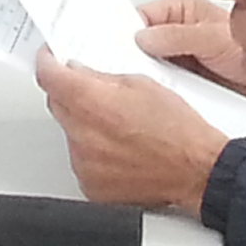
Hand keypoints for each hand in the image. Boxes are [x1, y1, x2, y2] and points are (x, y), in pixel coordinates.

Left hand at [34, 52, 224, 216]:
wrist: (198, 172)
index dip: (47, 62)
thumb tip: (81, 72)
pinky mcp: (92, 186)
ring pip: (70, 134)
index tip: (50, 59)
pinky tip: (119, 151)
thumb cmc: (179, 132)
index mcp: (90, 102)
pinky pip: (81, 161)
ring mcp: (84, 163)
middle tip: (92, 93)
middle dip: (69, 94)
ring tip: (118, 129)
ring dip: (84, 126)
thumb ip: (103, 76)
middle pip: (56, 104)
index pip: (47, 76)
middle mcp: (81, 134)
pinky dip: (93, 154)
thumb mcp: (142, 83)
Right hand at [135, 0, 245, 99]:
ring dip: (152, 79)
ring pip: (151, 69)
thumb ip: (177, 36)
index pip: (140, 15)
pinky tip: (164, 101)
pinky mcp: (185, 85)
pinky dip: (163, 95)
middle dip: (138, 58)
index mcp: (180, 10)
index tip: (116, 46)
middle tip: (134, 70)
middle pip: (142, 44)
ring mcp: (180, 60)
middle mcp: (177, 33)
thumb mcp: (213, 38)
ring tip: (153, 87)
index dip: (126, 30)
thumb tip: (145, 37)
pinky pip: (164, 88)